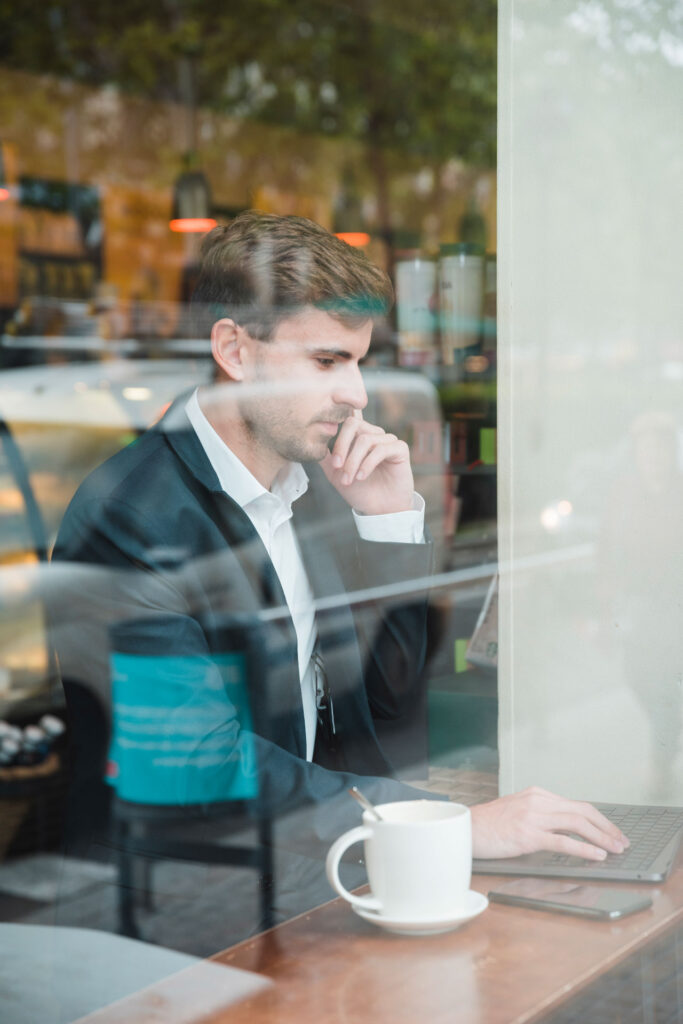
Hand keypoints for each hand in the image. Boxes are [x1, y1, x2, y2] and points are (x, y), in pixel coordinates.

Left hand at [320, 411, 414, 514]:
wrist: (379, 510)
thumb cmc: (360, 491)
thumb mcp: (335, 474)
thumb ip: (326, 457)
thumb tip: (313, 443)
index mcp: (358, 436)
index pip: (348, 417)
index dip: (338, 417)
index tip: (330, 439)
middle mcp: (373, 434)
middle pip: (353, 424)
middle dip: (341, 446)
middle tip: (336, 467)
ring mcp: (387, 440)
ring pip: (365, 440)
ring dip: (353, 461)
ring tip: (348, 479)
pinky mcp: (400, 449)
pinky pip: (380, 449)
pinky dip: (367, 464)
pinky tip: (361, 476)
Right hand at [470, 787, 629, 860]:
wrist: (464, 828)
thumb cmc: (488, 825)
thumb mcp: (517, 812)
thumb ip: (540, 816)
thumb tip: (565, 832)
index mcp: (537, 794)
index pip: (577, 804)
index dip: (600, 819)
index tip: (612, 832)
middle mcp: (537, 801)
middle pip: (583, 811)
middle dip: (607, 827)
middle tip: (621, 841)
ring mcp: (533, 817)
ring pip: (577, 823)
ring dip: (602, 837)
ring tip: (615, 849)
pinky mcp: (527, 835)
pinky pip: (563, 841)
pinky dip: (584, 848)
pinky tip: (596, 856)